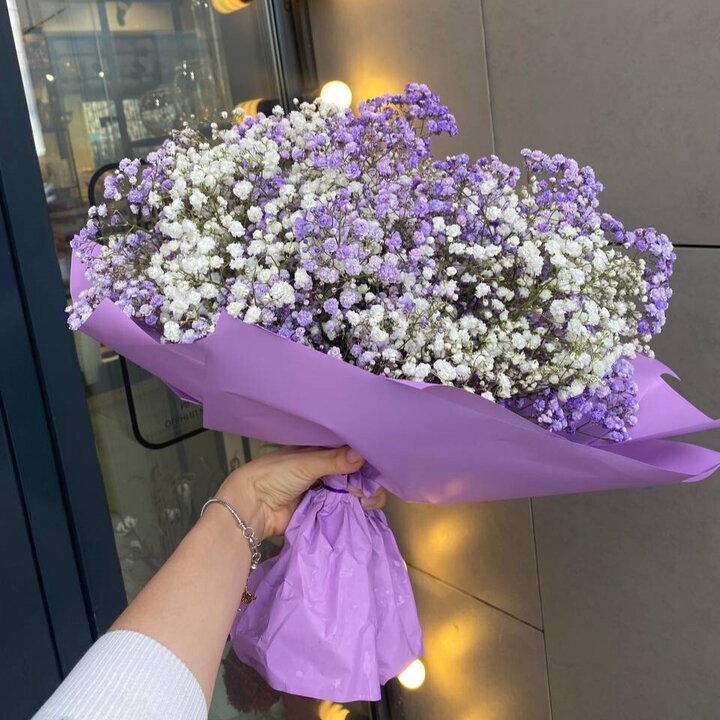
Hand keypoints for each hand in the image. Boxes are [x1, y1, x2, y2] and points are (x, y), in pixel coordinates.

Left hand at [213, 446, 377, 539]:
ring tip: (363, 501)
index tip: (378, 465)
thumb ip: (334, 460)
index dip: (364, 458)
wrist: (251, 508)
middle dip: (366, 481)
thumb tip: (362, 454)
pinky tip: (361, 510)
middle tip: (366, 489)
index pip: (349, 452)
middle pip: (355, 474)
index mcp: (319, 452)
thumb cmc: (273, 476)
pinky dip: (354, 510)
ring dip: (362, 496)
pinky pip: (344, 511)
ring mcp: (325, 492)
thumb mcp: (305, 462)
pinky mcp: (323, 512)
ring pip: (353, 493)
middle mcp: (325, 470)